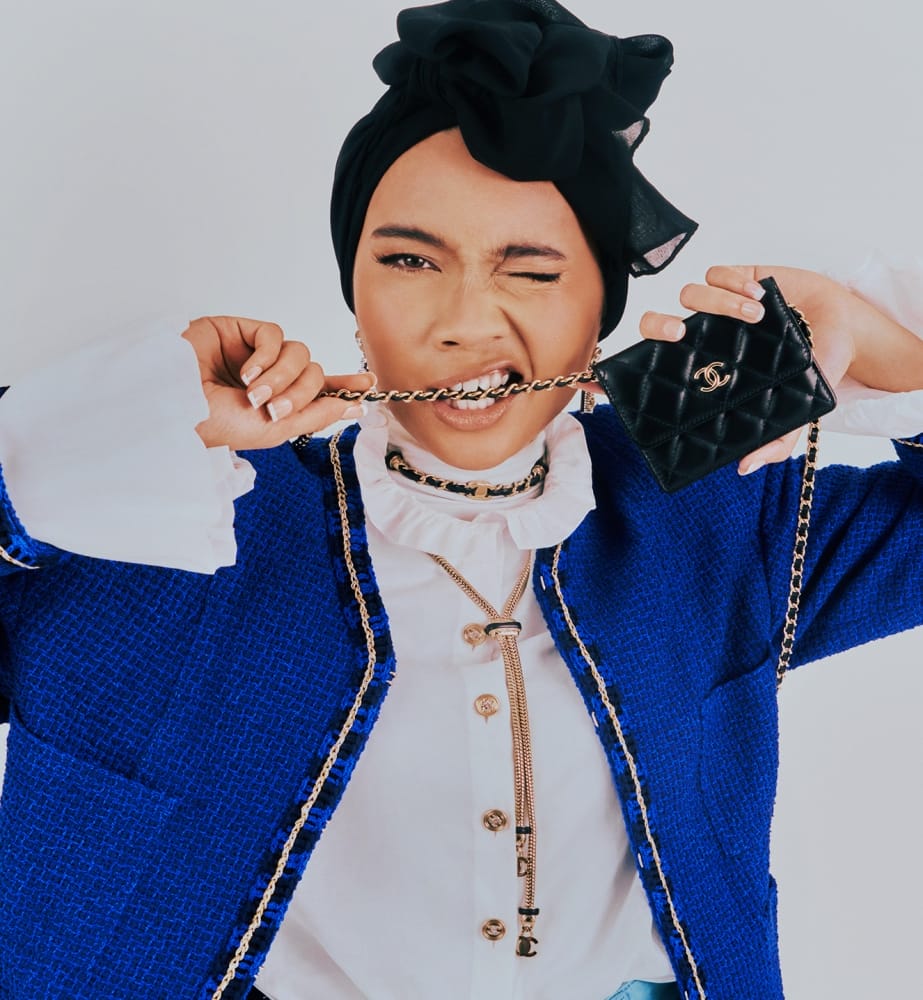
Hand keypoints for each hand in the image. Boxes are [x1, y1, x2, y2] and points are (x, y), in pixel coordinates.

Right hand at [181, 316, 373, 449]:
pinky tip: (246, 371)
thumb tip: (353, 405)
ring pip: (300, 353)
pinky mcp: (242, 332)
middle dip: (301, 392)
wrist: (175, 402)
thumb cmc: (216, 423)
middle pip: (314, 373)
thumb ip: (315, 415)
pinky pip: (275, 335)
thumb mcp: (274, 429)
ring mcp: (258, 356)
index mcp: (278, 404)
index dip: (344, 387)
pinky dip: (267, 355)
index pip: (319, 392)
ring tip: (255, 393)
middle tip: (275, 408)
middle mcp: (272, 380)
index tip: (369, 387)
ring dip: (282, 376)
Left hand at [640, 265, 862, 474]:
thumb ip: (772, 443)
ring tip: (755, 315)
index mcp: (700, 371)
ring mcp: (715, 308)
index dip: (626, 370)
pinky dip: (733, 282)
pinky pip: (717, 274)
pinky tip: (758, 295)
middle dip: (658, 325)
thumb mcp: (793, 416)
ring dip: (717, 303)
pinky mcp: (736, 279)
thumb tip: (744, 467)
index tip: (600, 377)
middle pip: (655, 325)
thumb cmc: (809, 372)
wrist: (845, 333)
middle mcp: (700, 339)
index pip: (651, 369)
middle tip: (680, 334)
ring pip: (690, 296)